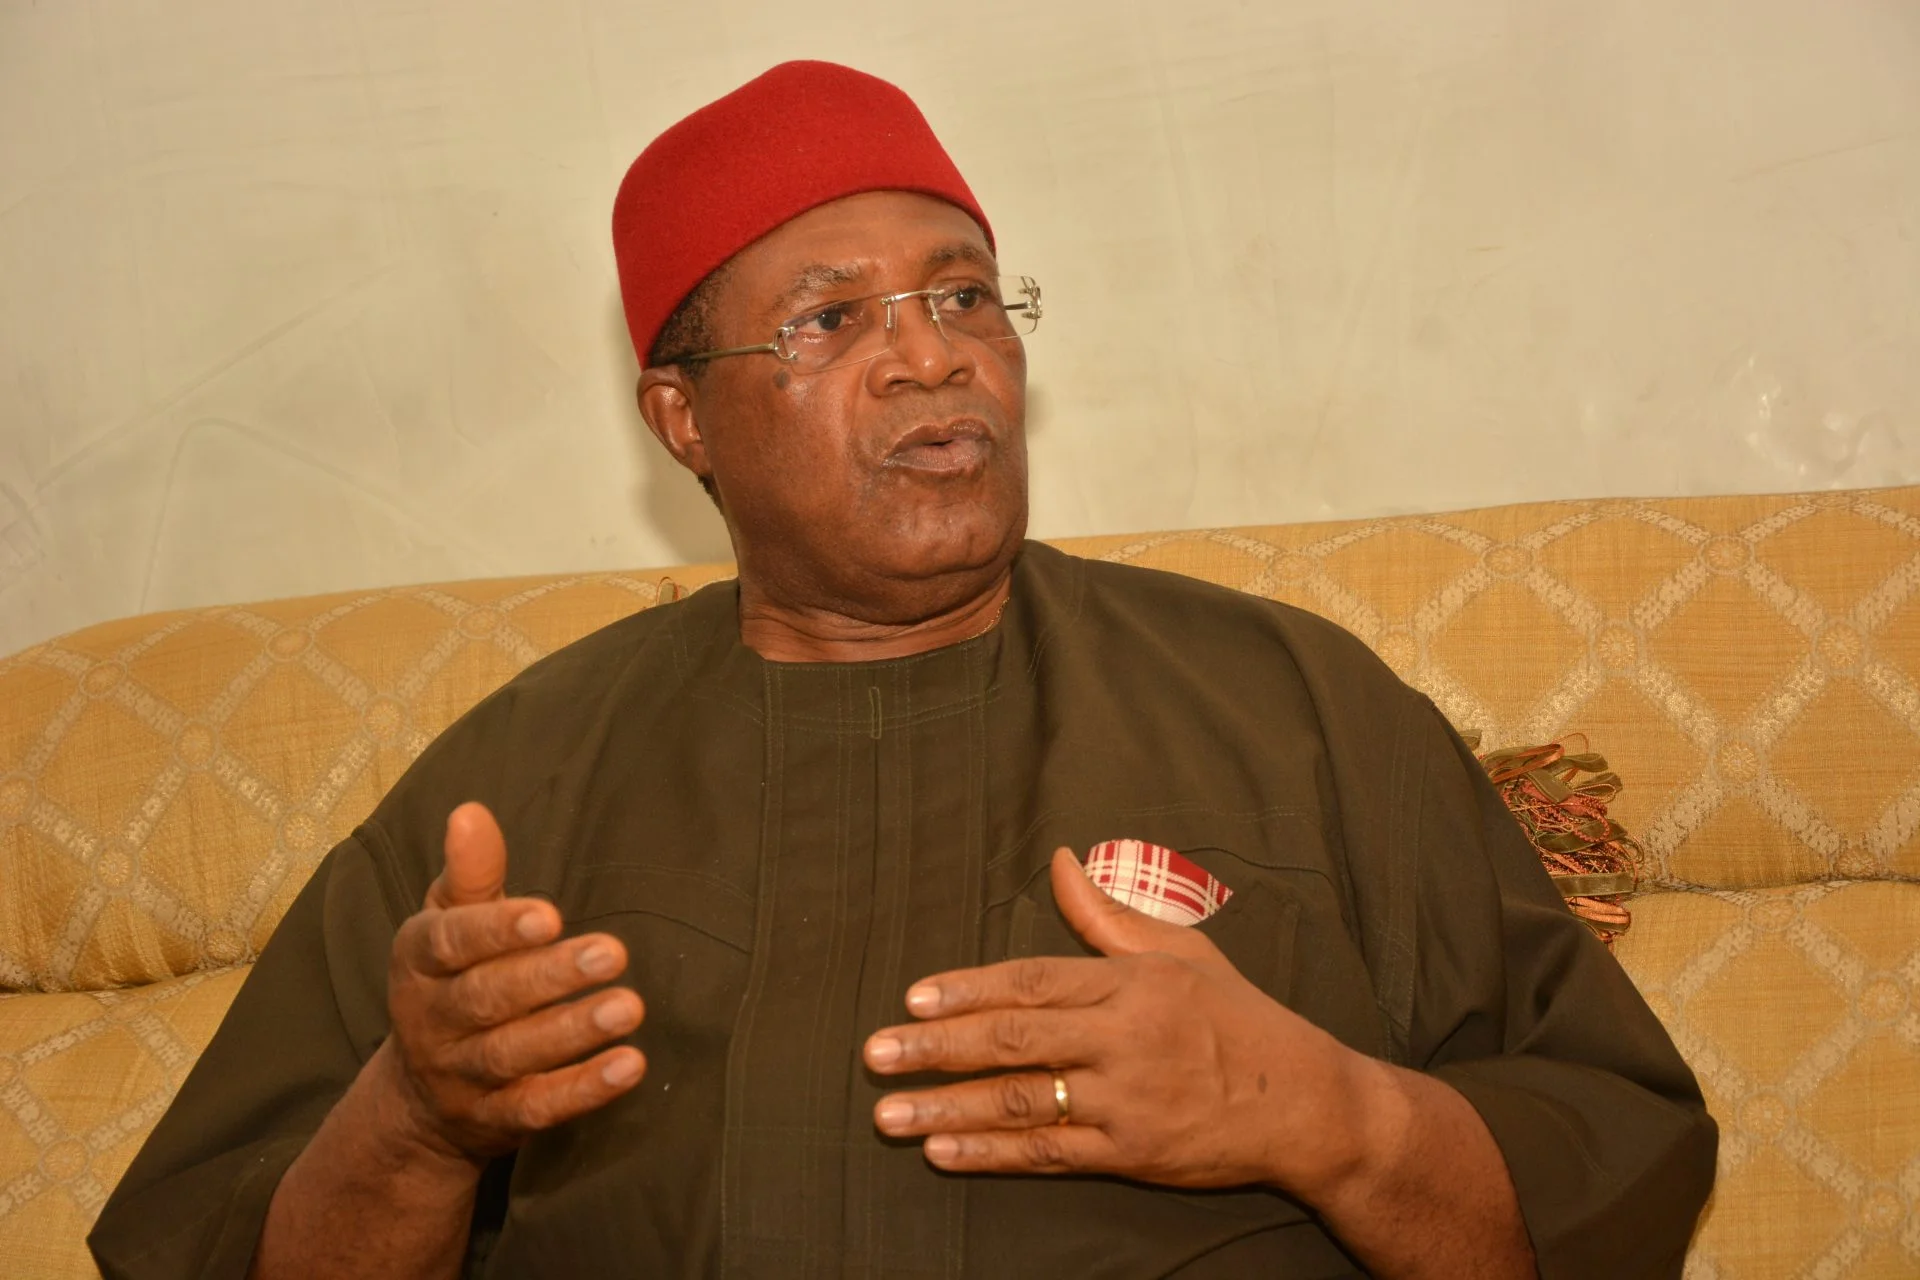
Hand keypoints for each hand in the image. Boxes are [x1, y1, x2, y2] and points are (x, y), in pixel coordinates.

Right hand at [376, 802, 646, 1164]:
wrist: (417, 1099)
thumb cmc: (452, 980)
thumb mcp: (449, 922)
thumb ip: (470, 874)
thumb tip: (472, 811)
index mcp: (418, 962)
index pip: (449, 942)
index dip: (496, 930)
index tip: (549, 914)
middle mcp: (431, 1022)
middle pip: (487, 999)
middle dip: (550, 977)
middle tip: (613, 953)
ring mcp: (460, 1077)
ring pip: (512, 1056)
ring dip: (572, 1032)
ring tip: (629, 1007)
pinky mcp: (496, 1121)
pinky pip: (537, 1108)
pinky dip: (582, 1090)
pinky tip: (629, 1066)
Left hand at [863, 848, 1368, 1193]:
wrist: (1306, 1105)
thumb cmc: (1239, 1020)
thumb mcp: (1182, 954)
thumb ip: (1110, 915)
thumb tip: (1061, 862)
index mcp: (1133, 982)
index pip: (1033, 981)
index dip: (968, 988)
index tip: (912, 999)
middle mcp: (1125, 1038)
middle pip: (1015, 1039)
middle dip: (936, 1048)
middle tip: (875, 1056)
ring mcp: (1128, 1100)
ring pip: (1023, 1101)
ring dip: (949, 1109)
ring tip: (889, 1115)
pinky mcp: (1133, 1154)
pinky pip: (1050, 1155)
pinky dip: (993, 1155)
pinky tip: (945, 1154)